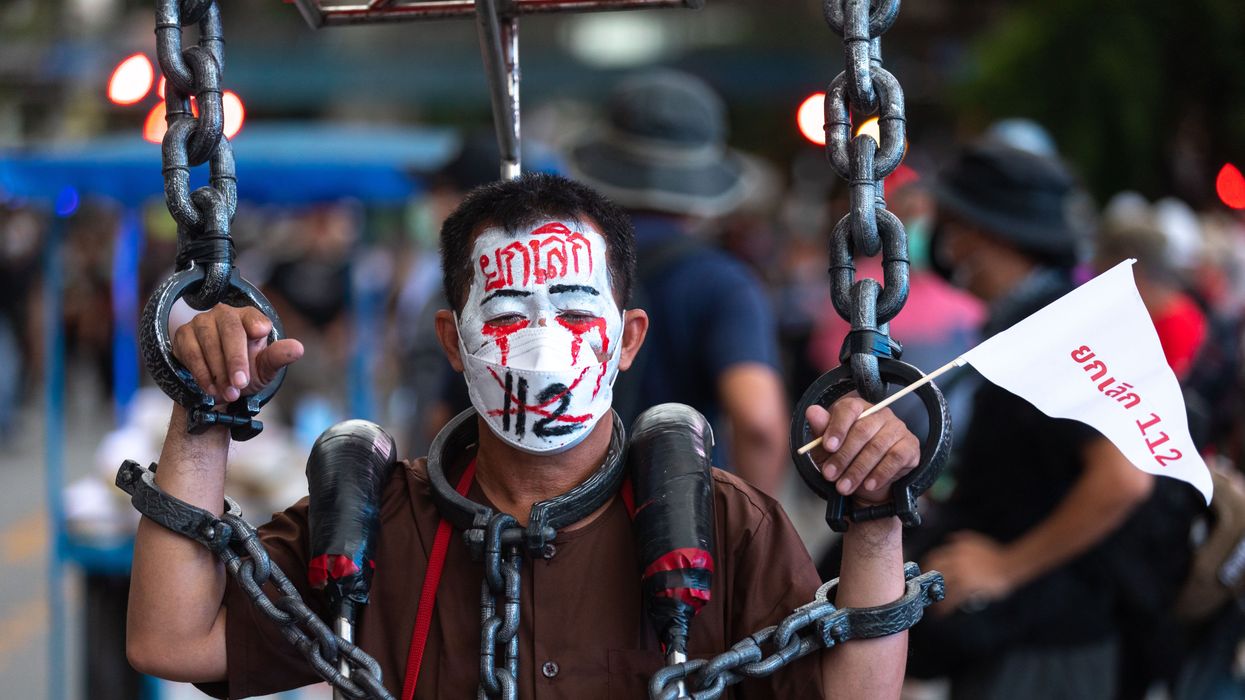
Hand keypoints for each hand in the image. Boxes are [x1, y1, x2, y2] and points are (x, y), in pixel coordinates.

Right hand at [172, 305, 303, 403]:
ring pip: (209, 343)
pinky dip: (201, 373)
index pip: (253, 316)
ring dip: (219, 372)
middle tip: (241, 384)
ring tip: (229, 393)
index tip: (261, 334)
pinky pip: (190, 352)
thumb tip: (298, 348)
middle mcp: (224, 314)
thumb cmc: (245, 372)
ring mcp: (201, 322)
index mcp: (248, 317)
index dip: (256, 325)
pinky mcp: (183, 335)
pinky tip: (211, 388)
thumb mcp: (264, 369)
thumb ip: (278, 357)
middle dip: (236, 360)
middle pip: (230, 330)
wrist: (218, 388)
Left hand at [804, 398, 919, 504]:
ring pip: (877, 447)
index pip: (849, 408)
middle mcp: (880, 414)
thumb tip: (812, 411)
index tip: (828, 447)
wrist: (869, 485)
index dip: (837, 427)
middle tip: (830, 475)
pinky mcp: (910, 446)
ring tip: (844, 487)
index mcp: (858, 408)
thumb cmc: (847, 461)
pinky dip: (880, 474)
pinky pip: (895, 458)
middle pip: (862, 430)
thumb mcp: (827, 450)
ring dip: (858, 470)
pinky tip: (868, 485)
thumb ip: (820, 431)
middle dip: (843, 456)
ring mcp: (897, 429)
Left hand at [922, 531, 1014, 613]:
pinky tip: (943, 612)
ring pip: (944, 586)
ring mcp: (962, 573)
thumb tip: (950, 538)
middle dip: (928, 582)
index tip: (923, 572)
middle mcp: (956, 560)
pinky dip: (947, 606)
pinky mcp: (968, 586)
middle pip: (936, 572)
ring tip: (933, 606)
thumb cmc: (994, 554)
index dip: (927, 566)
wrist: (1009, 564)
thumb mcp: (976, 541)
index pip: (935, 557)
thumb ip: (961, 539)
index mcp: (957, 549)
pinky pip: (954, 597)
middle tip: (923, 590)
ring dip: (936, 598)